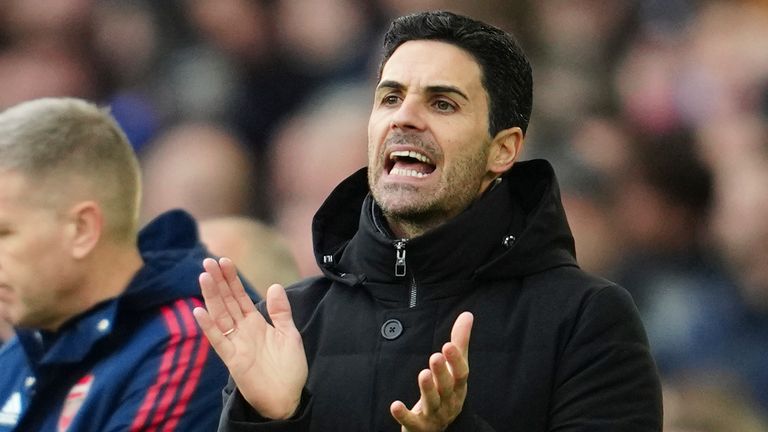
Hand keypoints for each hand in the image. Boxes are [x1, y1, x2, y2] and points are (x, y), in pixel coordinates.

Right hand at [192, 257, 306, 418]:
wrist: (287, 398)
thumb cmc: (288, 369)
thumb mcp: (289, 334)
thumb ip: (280, 312)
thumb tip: (274, 286)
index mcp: (256, 324)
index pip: (240, 297)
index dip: (232, 279)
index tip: (224, 261)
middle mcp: (242, 331)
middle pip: (227, 302)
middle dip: (218, 282)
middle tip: (208, 261)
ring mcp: (236, 344)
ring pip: (220, 316)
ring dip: (211, 297)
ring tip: (203, 276)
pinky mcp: (233, 360)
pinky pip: (218, 341)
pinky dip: (208, 326)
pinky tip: (199, 310)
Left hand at [390, 312, 472, 431]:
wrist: (438, 428)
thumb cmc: (447, 392)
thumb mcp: (454, 368)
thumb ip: (459, 342)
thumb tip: (467, 315)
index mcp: (458, 386)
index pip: (461, 373)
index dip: (456, 360)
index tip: (448, 345)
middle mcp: (449, 401)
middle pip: (446, 387)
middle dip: (442, 372)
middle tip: (435, 356)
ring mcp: (434, 415)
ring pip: (432, 402)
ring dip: (427, 389)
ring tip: (423, 374)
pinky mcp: (418, 426)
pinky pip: (411, 421)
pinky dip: (403, 415)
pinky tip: (395, 405)